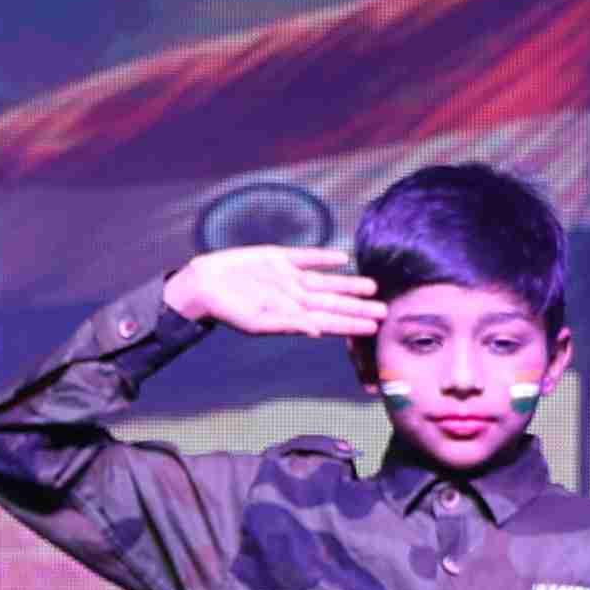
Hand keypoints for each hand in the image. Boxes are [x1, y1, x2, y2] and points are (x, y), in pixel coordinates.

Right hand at [162, 245, 380, 338]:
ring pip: (326, 282)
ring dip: (348, 284)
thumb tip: (317, 332)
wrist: (204, 284)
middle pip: (333, 303)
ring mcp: (288, 277)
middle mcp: (295, 297)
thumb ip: (287, 325)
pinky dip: (323, 258)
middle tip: (385, 310)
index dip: (352, 324)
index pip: (329, 322)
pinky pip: (306, 257)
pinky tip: (342, 259)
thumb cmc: (227, 311)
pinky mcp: (278, 258)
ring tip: (371, 286)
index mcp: (292, 315)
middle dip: (357, 307)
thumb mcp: (257, 322)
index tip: (374, 328)